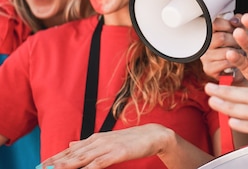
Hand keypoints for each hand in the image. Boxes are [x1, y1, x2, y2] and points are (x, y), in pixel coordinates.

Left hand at [38, 124, 174, 168]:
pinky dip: (87, 168)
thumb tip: (71, 143)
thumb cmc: (131, 139)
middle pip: (73, 154)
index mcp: (95, 139)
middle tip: (41, 168)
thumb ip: (89, 143)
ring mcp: (107, 147)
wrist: (153, 135)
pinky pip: (98, 163)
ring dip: (67, 164)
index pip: (71, 150)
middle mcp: (98, 141)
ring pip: (82, 158)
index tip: (41, 164)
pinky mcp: (116, 153)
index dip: (56, 157)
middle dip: (56, 162)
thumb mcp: (108, 140)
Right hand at [201, 15, 246, 82]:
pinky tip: (237, 61)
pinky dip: (235, 62)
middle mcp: (205, 44)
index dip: (229, 25)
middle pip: (221, 38)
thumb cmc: (238, 46)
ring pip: (224, 51)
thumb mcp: (241, 30)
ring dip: (237, 52)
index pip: (215, 24)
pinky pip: (226, 63)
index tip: (236, 28)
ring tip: (241, 52)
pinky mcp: (209, 69)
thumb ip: (238, 21)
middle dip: (236, 40)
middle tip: (241, 43)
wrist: (241, 68)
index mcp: (210, 32)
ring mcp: (205, 57)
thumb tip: (235, 20)